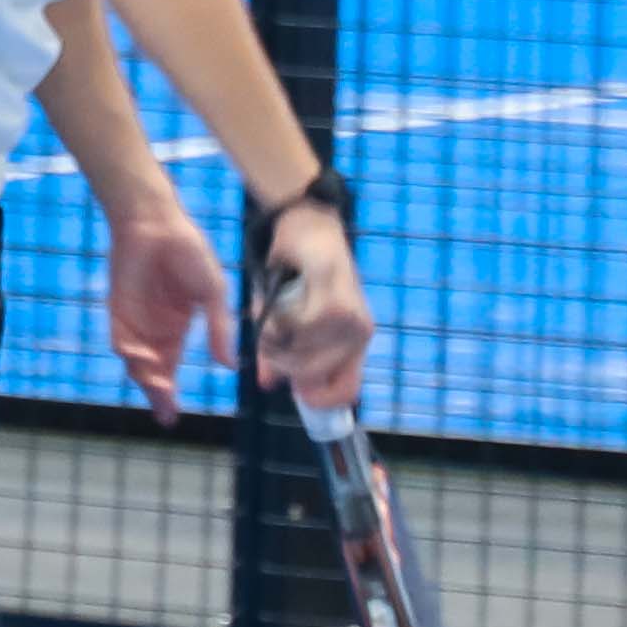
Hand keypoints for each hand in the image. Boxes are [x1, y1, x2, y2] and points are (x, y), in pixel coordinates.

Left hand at [101, 200, 232, 412]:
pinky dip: (129, 353)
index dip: (170, 394)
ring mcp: (134, 321)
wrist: (157, 224)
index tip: (171, 418)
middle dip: (157, 396)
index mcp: (177, 328)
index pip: (171, 368)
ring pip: (135, 361)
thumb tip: (230, 365)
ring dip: (145, 377)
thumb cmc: (190, 253)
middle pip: (152, 372)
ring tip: (159, 387)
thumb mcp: (213, 294)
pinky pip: (121, 339)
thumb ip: (220, 328)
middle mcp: (153, 331)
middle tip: (166, 415)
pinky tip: (142, 360)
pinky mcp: (117, 309)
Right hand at [250, 212, 376, 416]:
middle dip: (280, 366)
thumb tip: (268, 385)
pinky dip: (277, 318)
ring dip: (274, 340)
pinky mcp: (337, 299)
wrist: (307, 225)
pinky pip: (299, 327)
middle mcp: (359, 334)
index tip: (289, 389)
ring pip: (303, 354)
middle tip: (267, 343)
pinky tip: (274, 302)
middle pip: (313, 378)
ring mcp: (351, 318)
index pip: (347, 392)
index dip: (318, 400)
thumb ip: (281, 355)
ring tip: (268, 317)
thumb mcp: (286, 321)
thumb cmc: (296, 274)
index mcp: (353, 344)